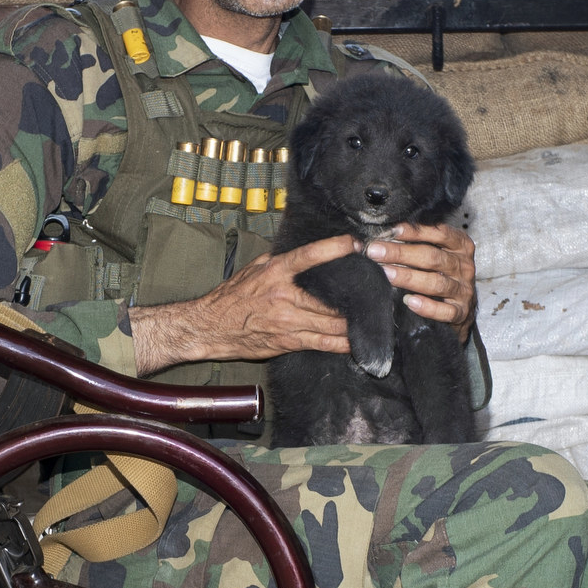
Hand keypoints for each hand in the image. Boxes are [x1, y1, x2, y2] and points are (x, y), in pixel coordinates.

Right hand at [128, 235, 359, 374]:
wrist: (211, 327)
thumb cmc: (232, 296)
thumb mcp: (254, 268)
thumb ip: (281, 260)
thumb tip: (305, 250)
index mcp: (275, 273)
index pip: (309, 256)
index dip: (335, 248)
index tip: (355, 243)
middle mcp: (284, 297)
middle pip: (331, 298)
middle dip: (356, 295)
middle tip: (377, 289)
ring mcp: (288, 322)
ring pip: (333, 324)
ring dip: (355, 322)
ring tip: (375, 316)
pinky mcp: (289, 342)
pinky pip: (323, 344)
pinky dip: (344, 343)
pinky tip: (359, 341)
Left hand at [365, 222, 475, 331]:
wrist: (463, 308)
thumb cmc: (443, 273)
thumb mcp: (436, 253)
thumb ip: (414, 243)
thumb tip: (376, 238)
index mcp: (461, 246)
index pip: (440, 233)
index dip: (415, 231)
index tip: (392, 231)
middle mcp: (464, 267)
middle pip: (432, 258)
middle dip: (401, 253)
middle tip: (375, 252)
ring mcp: (463, 290)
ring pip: (436, 283)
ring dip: (408, 278)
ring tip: (386, 274)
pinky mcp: (460, 312)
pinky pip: (445, 311)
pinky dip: (427, 307)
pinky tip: (409, 301)